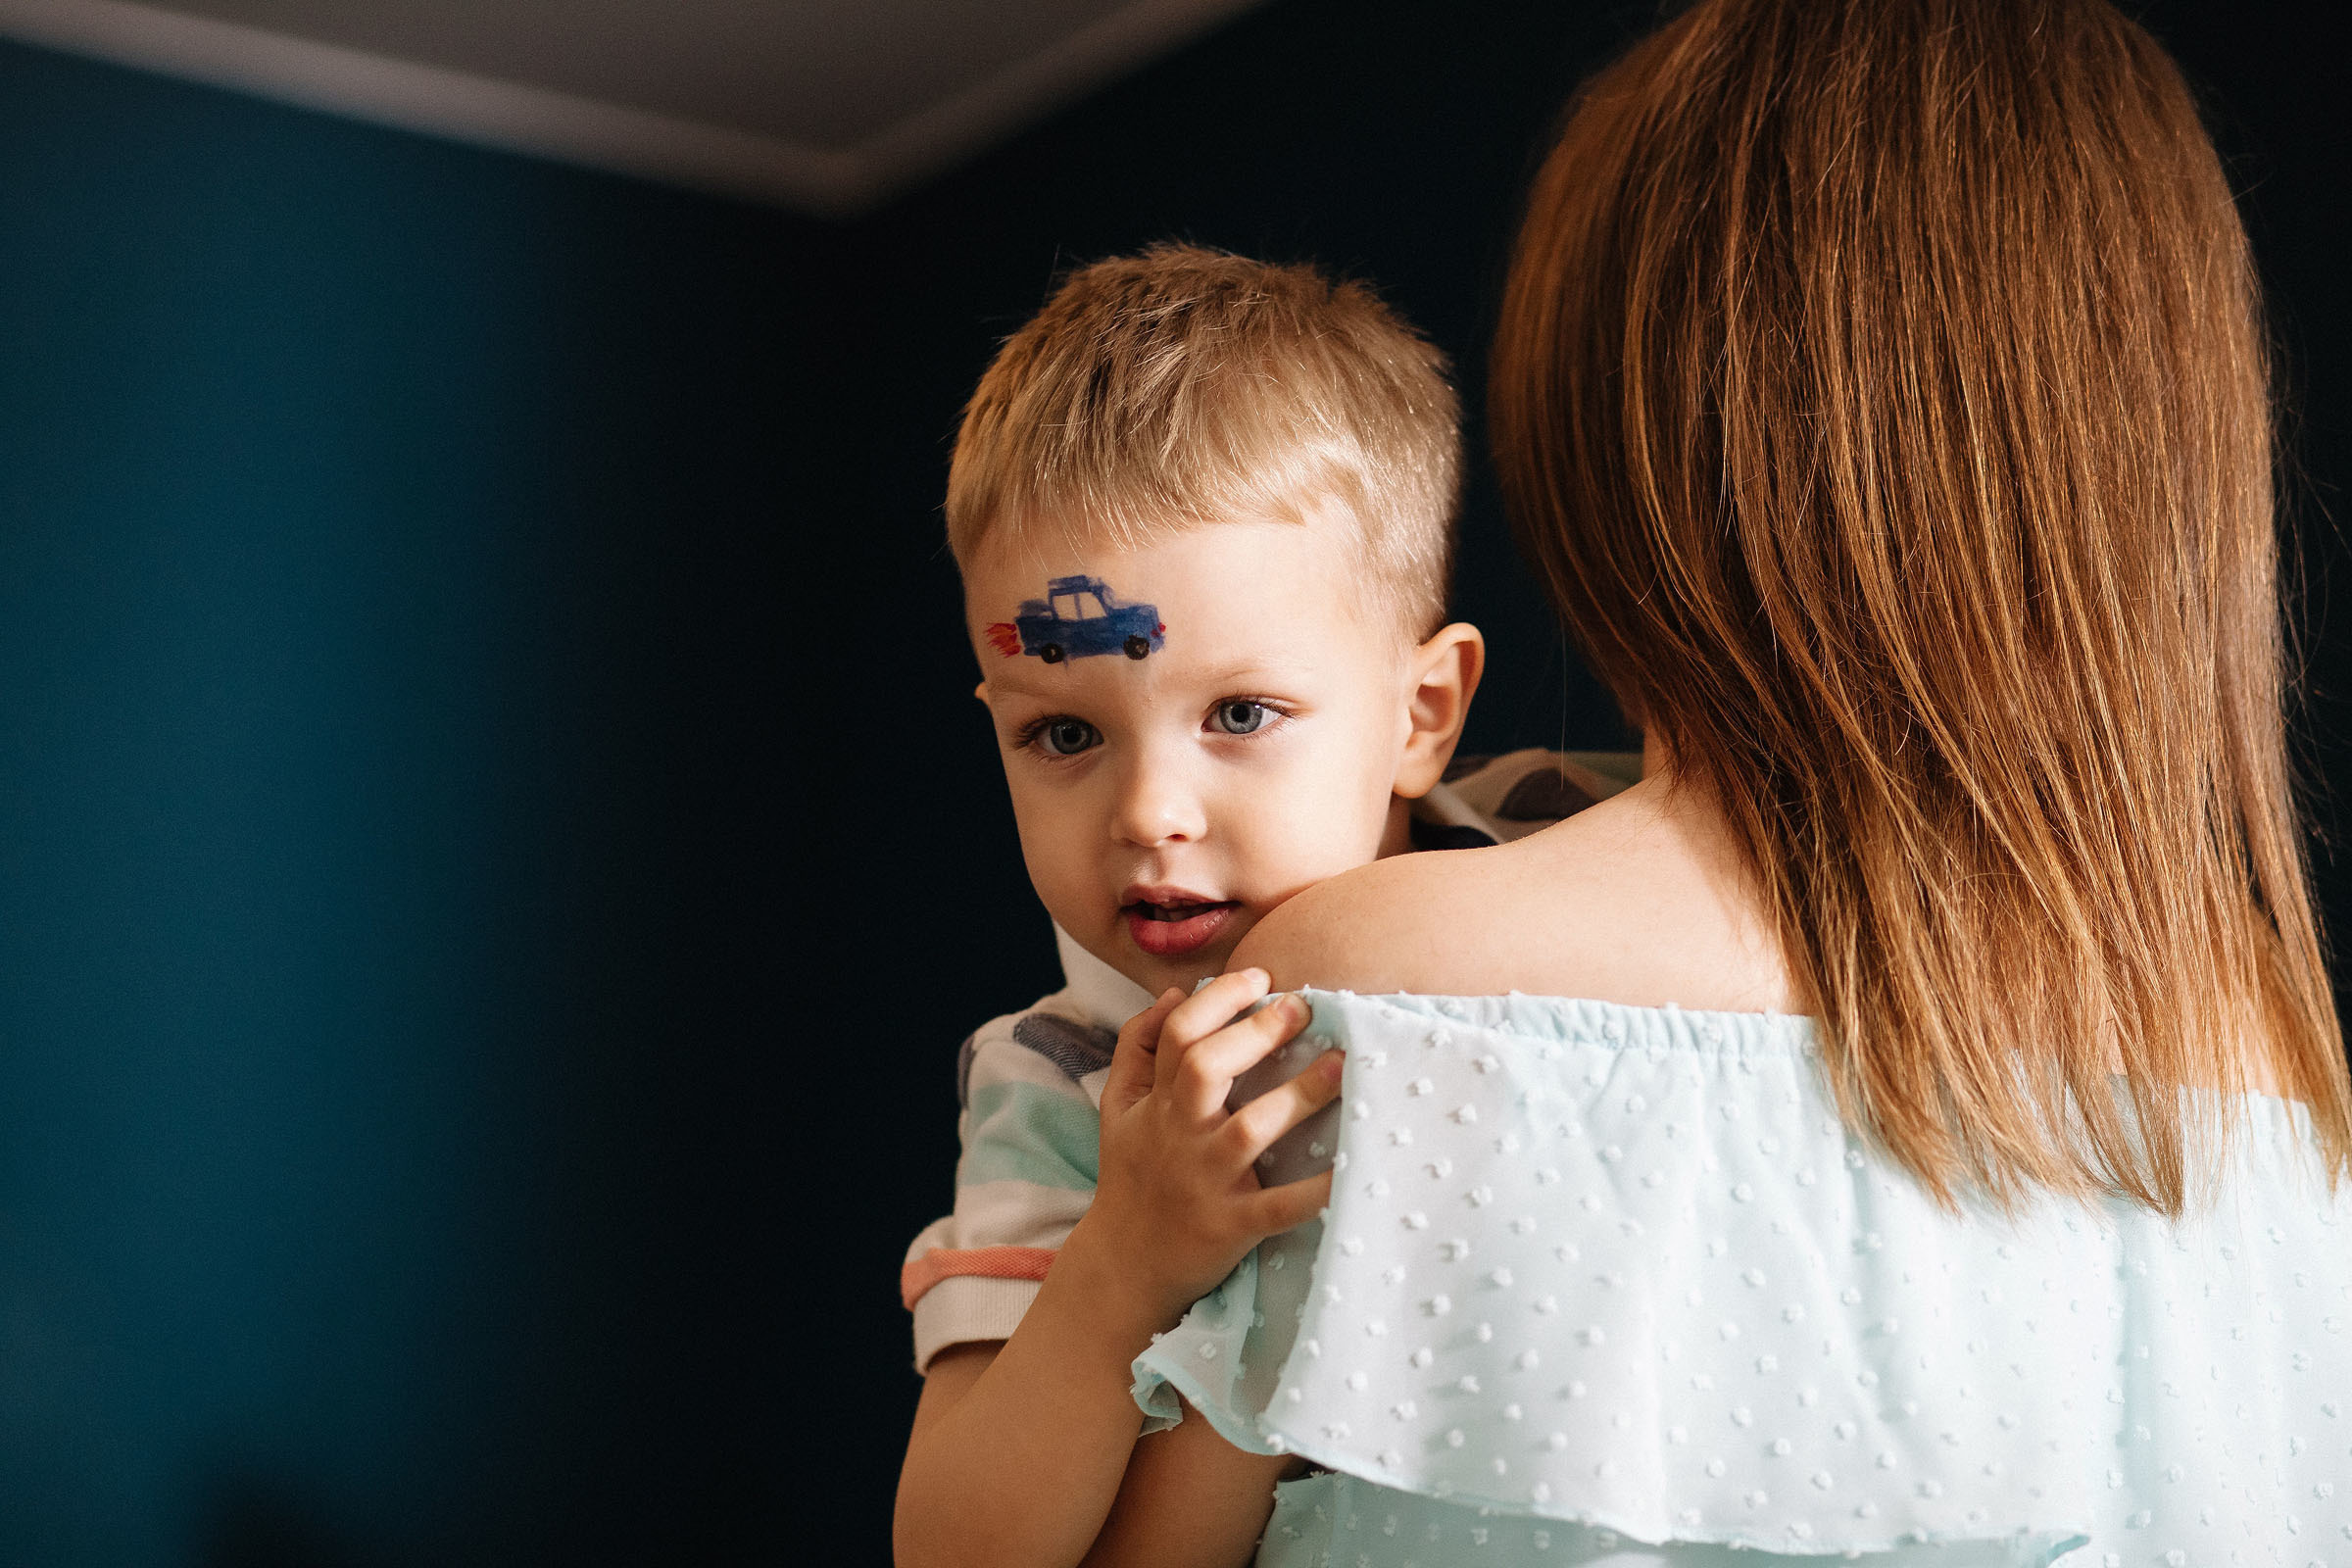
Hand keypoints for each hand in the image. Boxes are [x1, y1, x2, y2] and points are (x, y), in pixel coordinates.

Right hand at [1072, 970, 1341, 1327]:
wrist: (1125, 1266)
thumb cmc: (1132, 1175)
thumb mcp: (1118, 1107)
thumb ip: (1137, 1045)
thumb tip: (1176, 992)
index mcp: (1156, 1104)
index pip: (1176, 1036)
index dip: (1217, 1000)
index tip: (1259, 976)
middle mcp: (1179, 1136)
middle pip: (1205, 1070)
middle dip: (1256, 1033)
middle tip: (1303, 1006)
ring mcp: (1206, 1181)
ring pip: (1249, 1131)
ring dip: (1297, 1097)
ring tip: (1340, 1065)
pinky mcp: (1232, 1227)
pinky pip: (1279, 1207)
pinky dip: (1315, 1192)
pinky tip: (1352, 1168)